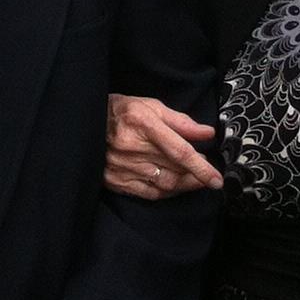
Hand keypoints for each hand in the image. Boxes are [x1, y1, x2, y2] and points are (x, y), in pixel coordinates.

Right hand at [104, 93, 221, 198]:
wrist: (82, 122)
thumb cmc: (119, 112)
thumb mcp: (148, 106)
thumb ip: (179, 121)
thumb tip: (207, 133)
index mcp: (140, 122)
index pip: (178, 150)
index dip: (201, 166)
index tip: (217, 178)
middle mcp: (130, 146)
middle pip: (174, 169)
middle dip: (196, 173)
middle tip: (206, 170)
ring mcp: (121, 166)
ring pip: (165, 183)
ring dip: (185, 184)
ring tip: (193, 178)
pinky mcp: (115, 180)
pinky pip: (150, 193)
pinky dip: (167, 192)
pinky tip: (174, 185)